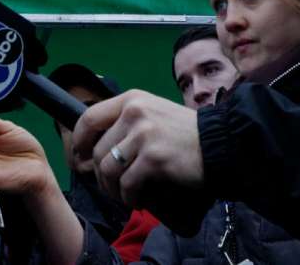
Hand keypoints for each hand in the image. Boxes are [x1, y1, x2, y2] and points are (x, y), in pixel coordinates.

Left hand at [71, 90, 202, 207]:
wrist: (220, 143)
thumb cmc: (186, 133)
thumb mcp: (154, 112)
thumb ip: (127, 121)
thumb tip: (96, 145)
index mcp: (132, 100)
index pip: (88, 118)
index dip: (79, 141)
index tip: (81, 157)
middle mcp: (134, 113)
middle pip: (98, 150)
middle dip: (99, 175)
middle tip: (110, 186)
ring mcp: (144, 135)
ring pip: (108, 169)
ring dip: (112, 189)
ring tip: (123, 195)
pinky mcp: (153, 158)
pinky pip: (127, 184)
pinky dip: (128, 197)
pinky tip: (137, 200)